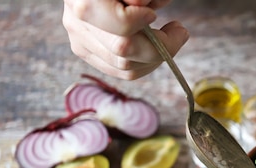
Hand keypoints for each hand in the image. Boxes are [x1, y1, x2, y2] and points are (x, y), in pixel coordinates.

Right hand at [62, 0, 188, 79]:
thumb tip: (142, 5)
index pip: (118, 23)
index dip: (140, 21)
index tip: (154, 15)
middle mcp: (76, 21)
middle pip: (124, 50)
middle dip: (160, 45)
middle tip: (179, 31)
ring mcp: (80, 40)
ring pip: (126, 67)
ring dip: (157, 56)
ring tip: (169, 36)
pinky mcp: (87, 53)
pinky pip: (124, 72)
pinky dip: (148, 64)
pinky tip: (156, 47)